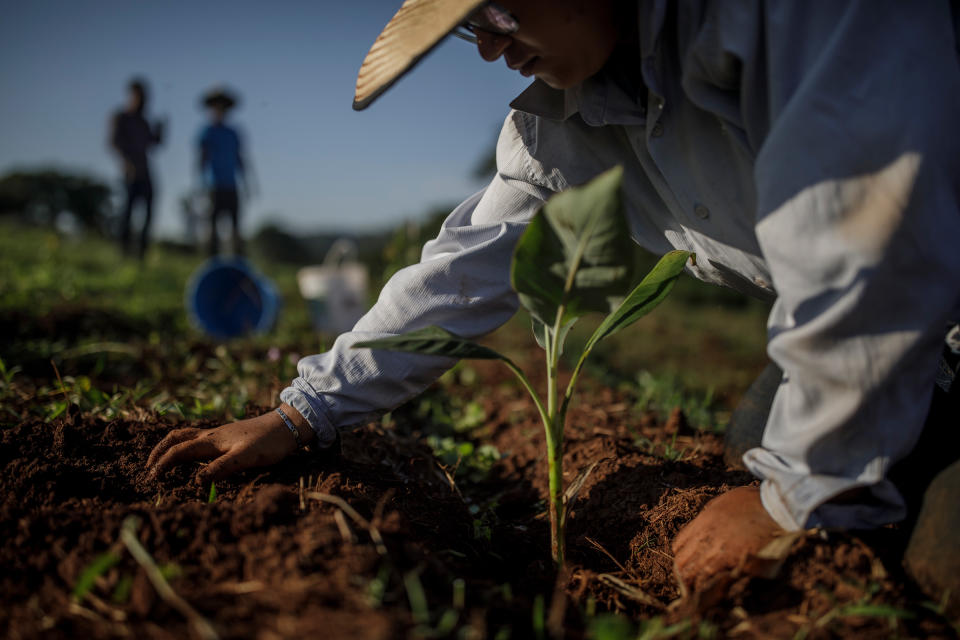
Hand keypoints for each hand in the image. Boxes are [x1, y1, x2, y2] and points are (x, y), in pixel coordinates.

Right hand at [146, 404, 311, 483]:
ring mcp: (219, 434)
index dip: (162, 464)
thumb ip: (221, 469)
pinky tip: (191, 455)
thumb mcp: (246, 458)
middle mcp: (211, 435)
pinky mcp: (227, 436)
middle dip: (159, 452)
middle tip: (148, 468)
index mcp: (211, 441)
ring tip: (162, 459)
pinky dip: (186, 445)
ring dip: (171, 447)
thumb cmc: (268, 442)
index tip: (151, 478)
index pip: (179, 451)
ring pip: (186, 436)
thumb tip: (196, 482)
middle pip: (176, 439)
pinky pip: (198, 439)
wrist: (287, 425)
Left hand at [672, 486, 784, 592]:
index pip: (678, 545)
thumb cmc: (751, 502)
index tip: (687, 560)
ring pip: (695, 574)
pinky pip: (714, 577)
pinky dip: (711, 584)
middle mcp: (705, 537)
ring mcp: (718, 551)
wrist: (773, 509)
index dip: (682, 554)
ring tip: (698, 588)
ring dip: (696, 582)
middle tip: (689, 579)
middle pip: (682, 562)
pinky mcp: (733, 562)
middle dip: (684, 572)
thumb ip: (708, 516)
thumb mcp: (721, 503)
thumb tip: (702, 527)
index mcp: (701, 522)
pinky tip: (714, 587)